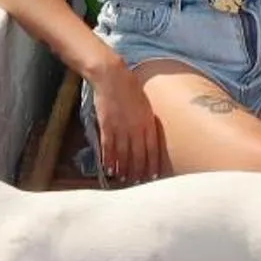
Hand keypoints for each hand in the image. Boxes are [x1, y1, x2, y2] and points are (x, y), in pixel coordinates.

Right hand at [87, 56, 163, 184]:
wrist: (113, 77)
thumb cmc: (131, 88)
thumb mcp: (146, 105)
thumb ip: (147, 122)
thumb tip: (149, 137)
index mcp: (148, 122)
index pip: (153, 149)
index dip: (153, 164)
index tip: (153, 176)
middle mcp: (136, 128)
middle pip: (138, 156)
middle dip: (139, 171)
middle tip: (138, 183)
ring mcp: (120, 128)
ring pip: (123, 155)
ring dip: (124, 169)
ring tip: (124, 179)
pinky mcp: (106, 126)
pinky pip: (108, 148)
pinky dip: (109, 160)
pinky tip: (109, 169)